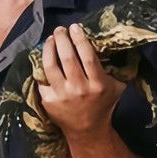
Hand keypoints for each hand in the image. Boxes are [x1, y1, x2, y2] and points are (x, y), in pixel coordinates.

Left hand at [36, 24, 124, 138]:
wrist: (88, 130)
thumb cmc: (103, 104)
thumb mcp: (116, 87)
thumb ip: (115, 69)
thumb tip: (112, 45)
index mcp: (98, 84)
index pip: (87, 56)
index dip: (80, 39)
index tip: (75, 27)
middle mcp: (79, 89)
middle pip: (67, 58)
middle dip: (62, 39)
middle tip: (60, 29)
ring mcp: (62, 95)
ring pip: (50, 66)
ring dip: (49, 48)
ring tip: (50, 39)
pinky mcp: (49, 101)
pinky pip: (42, 79)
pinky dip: (41, 66)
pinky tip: (43, 57)